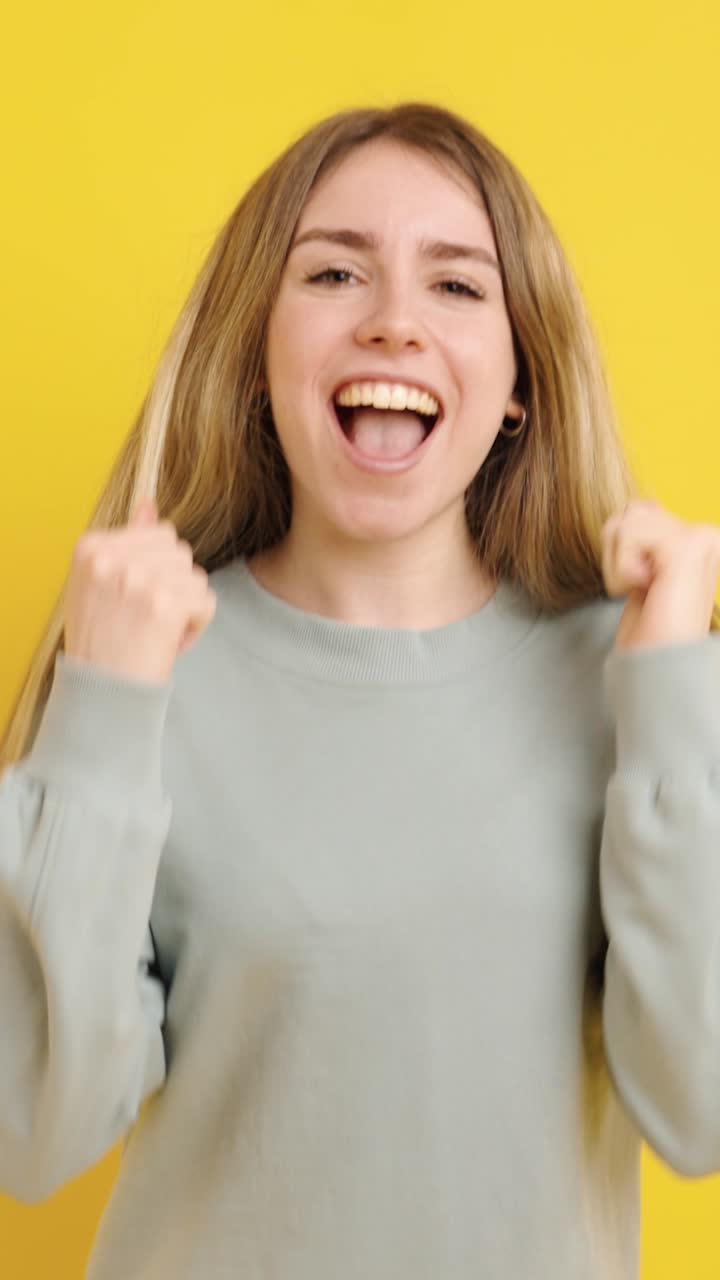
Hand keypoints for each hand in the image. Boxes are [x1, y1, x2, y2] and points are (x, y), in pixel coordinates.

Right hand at [63, 498, 216, 684]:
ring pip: (195, 577)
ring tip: (155, 632)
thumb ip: (127, 541)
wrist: (104, 693)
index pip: (158, 533)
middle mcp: (111, 557)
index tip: (131, 601)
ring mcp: (137, 578)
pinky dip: (196, 626)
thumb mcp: (102, 585)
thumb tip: (149, 503)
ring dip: (186, 607)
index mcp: (91, 547)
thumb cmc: (105, 640)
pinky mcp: (164, 603)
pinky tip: (169, 642)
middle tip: (146, 619)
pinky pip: (206, 601)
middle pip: (180, 552)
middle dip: (174, 587)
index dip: (156, 571)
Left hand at [600, 500, 719, 652]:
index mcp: (700, 541)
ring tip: (643, 590)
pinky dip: (622, 567)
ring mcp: (702, 540)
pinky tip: (644, 588)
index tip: (645, 585)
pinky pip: (629, 533)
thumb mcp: (643, 570)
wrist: (657, 666)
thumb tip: (642, 505)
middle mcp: (707, 537)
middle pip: (631, 511)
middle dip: (618, 554)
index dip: (624, 549)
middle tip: (641, 588)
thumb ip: (645, 536)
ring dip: (619, 563)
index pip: (642, 509)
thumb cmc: (649, 628)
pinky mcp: (688, 547)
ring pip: (626, 521)